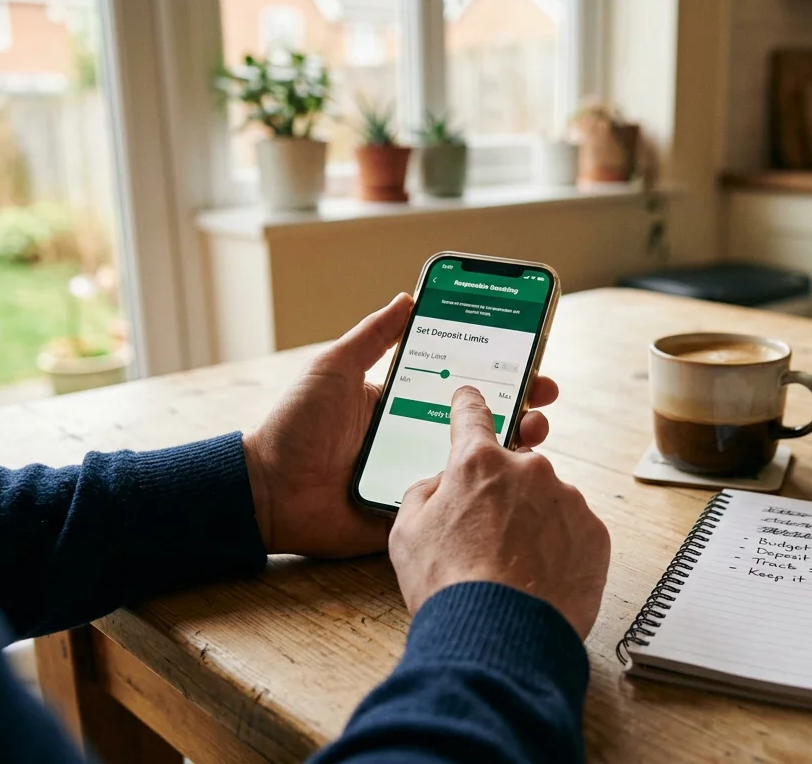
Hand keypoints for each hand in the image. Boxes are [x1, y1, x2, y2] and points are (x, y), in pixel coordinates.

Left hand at [242, 294, 561, 557]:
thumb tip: (408, 297)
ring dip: (513, 448)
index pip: (463, 385)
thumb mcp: (334, 369)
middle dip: (521, 409)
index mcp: (404, 403)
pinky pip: (456, 505)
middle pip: (482, 423)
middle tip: (543, 401)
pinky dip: (484, 493)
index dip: (501, 373)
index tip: (534, 362)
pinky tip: (507, 481)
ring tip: (532, 435)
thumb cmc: (295, 427)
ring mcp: (420, 476)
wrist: (268, 492)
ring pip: (478, 464)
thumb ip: (372, 337)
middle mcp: (418, 438)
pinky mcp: (415, 514)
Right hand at [390, 386, 610, 638]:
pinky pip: (574, 531)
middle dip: (502, 495)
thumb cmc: (448, 586)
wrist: (499, 637)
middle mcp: (529, 469)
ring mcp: (567, 500)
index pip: (472, 415)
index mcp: (478, 462)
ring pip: (547, 501)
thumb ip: (425, 493)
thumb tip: (443, 485)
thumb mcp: (406, 533)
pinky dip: (560, 549)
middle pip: (515, 468)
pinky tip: (539, 578)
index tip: (472, 400)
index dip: (468, 406)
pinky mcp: (594, 533)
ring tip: (513, 569)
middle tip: (487, 537)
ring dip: (534, 523)